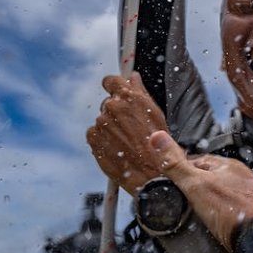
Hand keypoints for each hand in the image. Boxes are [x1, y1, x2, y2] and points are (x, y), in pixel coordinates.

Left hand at [86, 72, 168, 193]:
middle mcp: (112, 107)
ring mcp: (101, 123)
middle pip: (108, 102)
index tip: (117, 92)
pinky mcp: (93, 138)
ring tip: (126, 142)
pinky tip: (117, 148)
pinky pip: (94, 134)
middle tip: (130, 128)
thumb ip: (141, 93)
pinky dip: (102, 139)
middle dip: (117, 112)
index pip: (110, 81)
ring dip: (111, 128)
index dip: (114, 86)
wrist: (151, 174)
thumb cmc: (159, 145)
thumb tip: (133, 78)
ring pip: (103, 120)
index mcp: (129, 96)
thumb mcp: (156, 114)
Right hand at [149, 130, 252, 251]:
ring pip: (227, 192)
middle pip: (214, 177)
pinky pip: (237, 208)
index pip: (199, 160)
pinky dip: (227, 213)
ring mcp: (252, 194)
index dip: (184, 169)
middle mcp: (243, 176)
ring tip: (201, 213)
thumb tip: (157, 137)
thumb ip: (176, 165)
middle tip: (185, 199)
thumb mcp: (195, 185)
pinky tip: (221, 222)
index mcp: (228, 165)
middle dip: (200, 186)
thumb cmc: (232, 212)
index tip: (174, 179)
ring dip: (214, 200)